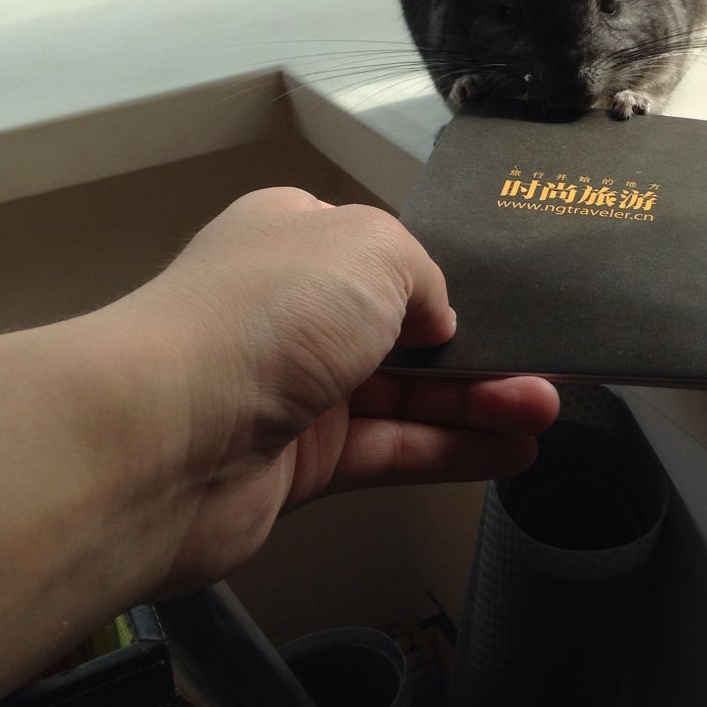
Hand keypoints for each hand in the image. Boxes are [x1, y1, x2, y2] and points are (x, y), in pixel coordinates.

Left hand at [102, 187, 557, 597]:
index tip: (501, 305)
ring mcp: (294, 392)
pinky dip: (451, 451)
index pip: (384, 257)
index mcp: (294, 242)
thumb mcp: (369, 249)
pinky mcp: (299, 464)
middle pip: (404, 333)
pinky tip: (508, 449)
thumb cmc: (251, 323)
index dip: (443, 282)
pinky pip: (393, 452)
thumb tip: (435, 322)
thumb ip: (423, 274)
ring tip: (544, 409)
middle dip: (477, 351)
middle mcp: (291, 314)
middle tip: (542, 369)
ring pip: (406, 397)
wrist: (161, 441)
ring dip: (478, 403)